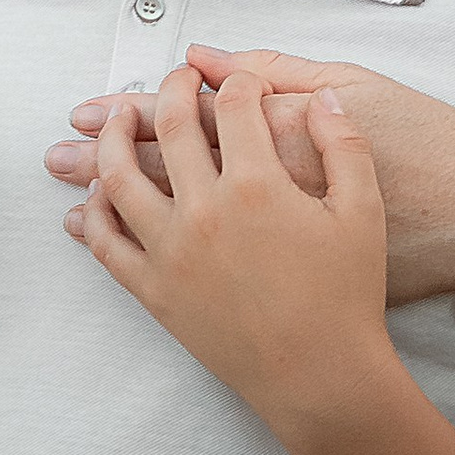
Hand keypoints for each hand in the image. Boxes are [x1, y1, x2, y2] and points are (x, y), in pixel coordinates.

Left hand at [51, 47, 454, 303]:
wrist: (320, 377)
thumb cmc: (346, 297)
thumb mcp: (363, 211)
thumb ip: (344, 145)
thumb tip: (320, 99)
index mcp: (257, 185)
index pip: (234, 107)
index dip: (239, 83)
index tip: (240, 81)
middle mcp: (204, 211)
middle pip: (169, 127)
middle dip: (170, 90)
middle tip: (175, 78)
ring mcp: (171, 252)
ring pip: (119, 178)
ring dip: (112, 139)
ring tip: (116, 119)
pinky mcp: (154, 291)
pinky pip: (106, 244)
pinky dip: (92, 213)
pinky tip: (95, 196)